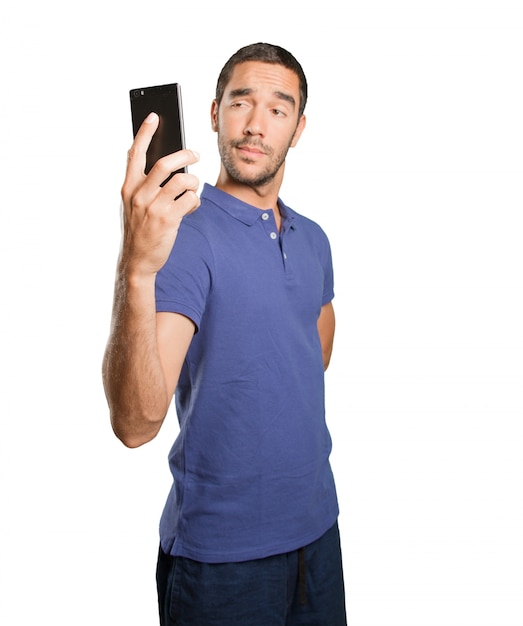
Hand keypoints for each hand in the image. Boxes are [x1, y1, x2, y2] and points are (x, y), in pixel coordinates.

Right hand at [120, 112, 199, 276]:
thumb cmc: (139, 230)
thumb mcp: (132, 205)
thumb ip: (144, 186)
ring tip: (192, 189)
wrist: (138, 261)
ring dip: (193, 182)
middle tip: (195, 154)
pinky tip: (191, 207)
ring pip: (183, 181)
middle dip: (184, 154)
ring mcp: (154, 207)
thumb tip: (167, 167)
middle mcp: (139, 195)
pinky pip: (191, 200)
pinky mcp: (169, 220)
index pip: (135, 154)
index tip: (154, 116)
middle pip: (165, 164)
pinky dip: (195, 201)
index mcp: (128, 187)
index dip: (144, 133)